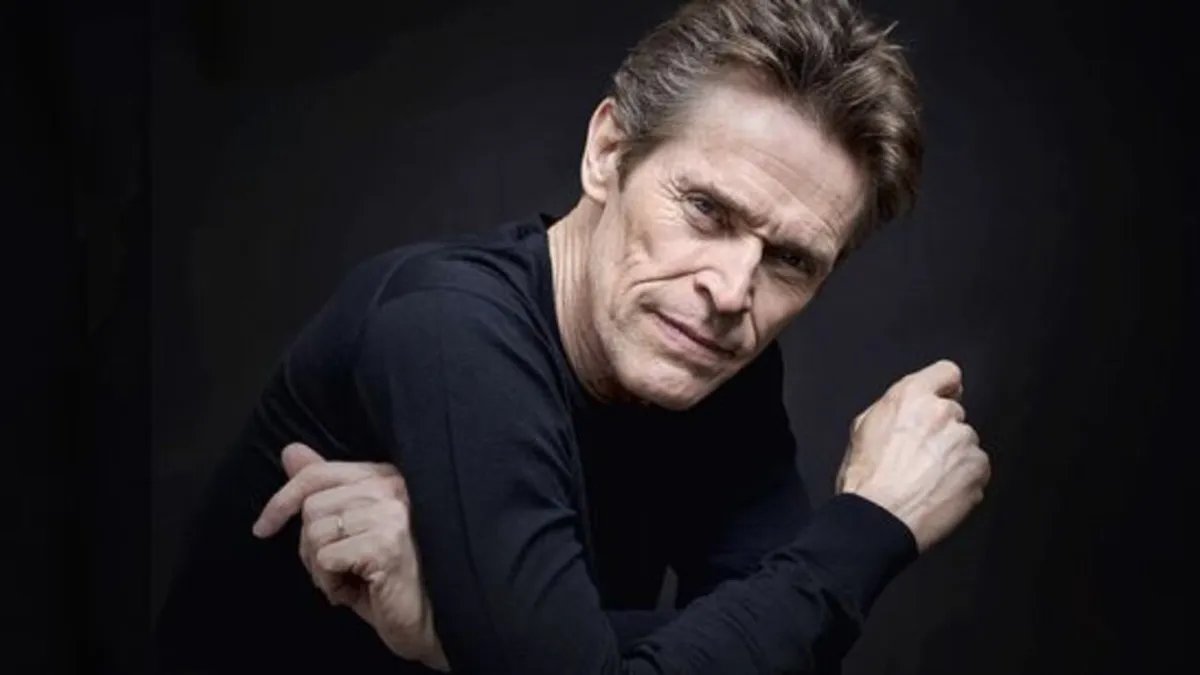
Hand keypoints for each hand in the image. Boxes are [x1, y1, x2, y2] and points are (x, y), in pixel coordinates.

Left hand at [252, 443, 449, 670]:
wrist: (427, 617)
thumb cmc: (388, 575)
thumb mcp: (353, 529)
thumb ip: (325, 488)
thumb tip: (291, 451)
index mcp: (384, 476)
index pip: (317, 474)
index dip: (282, 500)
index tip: (263, 527)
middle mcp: (391, 487)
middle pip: (312, 508)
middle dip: (311, 548)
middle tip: (338, 569)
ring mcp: (391, 514)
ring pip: (315, 534)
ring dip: (321, 569)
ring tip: (350, 579)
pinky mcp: (386, 543)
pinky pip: (326, 559)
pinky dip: (331, 584)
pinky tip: (357, 590)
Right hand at [836, 359, 989, 551]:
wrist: (879, 519)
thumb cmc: (865, 480)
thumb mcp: (862, 429)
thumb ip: (892, 410)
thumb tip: (906, 410)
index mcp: (910, 396)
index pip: (947, 372)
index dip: (943, 388)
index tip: (942, 399)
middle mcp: (941, 413)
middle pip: (954, 413)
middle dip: (942, 430)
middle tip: (920, 455)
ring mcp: (964, 441)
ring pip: (966, 443)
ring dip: (954, 457)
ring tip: (927, 479)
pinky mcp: (978, 468)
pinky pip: (977, 468)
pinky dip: (964, 479)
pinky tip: (939, 491)